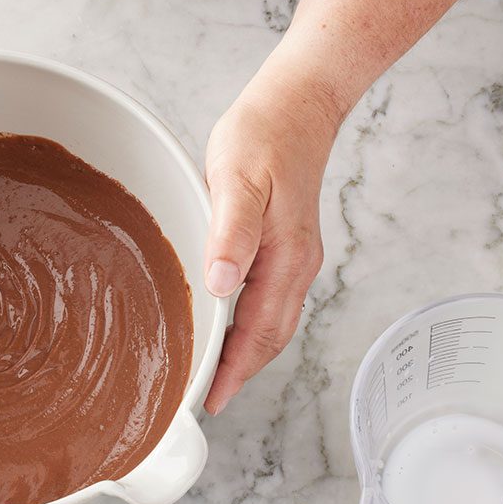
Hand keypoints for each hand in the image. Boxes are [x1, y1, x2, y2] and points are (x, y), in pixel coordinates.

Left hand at [202, 71, 342, 414]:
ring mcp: (294, 256)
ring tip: (212, 373)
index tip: (212, 401)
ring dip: (246, 351)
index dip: (236, 371)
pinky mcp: (285, 243)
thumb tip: (222, 286)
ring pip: (271, 320)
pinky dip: (248, 323)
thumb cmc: (264, 136)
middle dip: (241, 372)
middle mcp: (297, 264)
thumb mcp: (238, 180)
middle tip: (205, 399)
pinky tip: (225, 324)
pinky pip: (268, 298)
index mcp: (287, 258)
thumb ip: (230, 235)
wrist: (297, 103)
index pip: (261, 332)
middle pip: (270, 336)